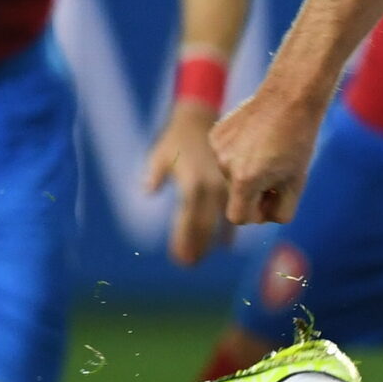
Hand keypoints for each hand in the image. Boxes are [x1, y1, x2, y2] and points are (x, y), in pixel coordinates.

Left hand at [146, 100, 230, 264]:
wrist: (206, 117)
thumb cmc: (178, 137)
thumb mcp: (162, 153)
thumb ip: (155, 173)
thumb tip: (148, 191)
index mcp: (194, 185)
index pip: (189, 222)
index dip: (185, 242)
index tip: (180, 260)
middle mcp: (212, 189)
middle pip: (206, 227)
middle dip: (197, 247)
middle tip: (188, 265)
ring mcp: (226, 187)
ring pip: (223, 222)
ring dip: (214, 241)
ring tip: (203, 257)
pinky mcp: (234, 184)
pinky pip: (234, 211)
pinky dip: (228, 229)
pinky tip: (226, 244)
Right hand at [210, 81, 326, 225]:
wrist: (290, 97)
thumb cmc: (298, 143)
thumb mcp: (297, 183)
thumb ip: (280, 211)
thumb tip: (262, 219)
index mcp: (244, 180)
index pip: (239, 217)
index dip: (257, 214)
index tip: (273, 198)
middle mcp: (225, 165)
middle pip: (236, 195)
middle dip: (255, 191)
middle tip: (278, 171)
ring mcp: (217, 148)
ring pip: (232, 174)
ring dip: (248, 170)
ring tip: (270, 150)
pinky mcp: (215, 133)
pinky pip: (226, 154)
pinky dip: (241, 152)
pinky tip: (258, 137)